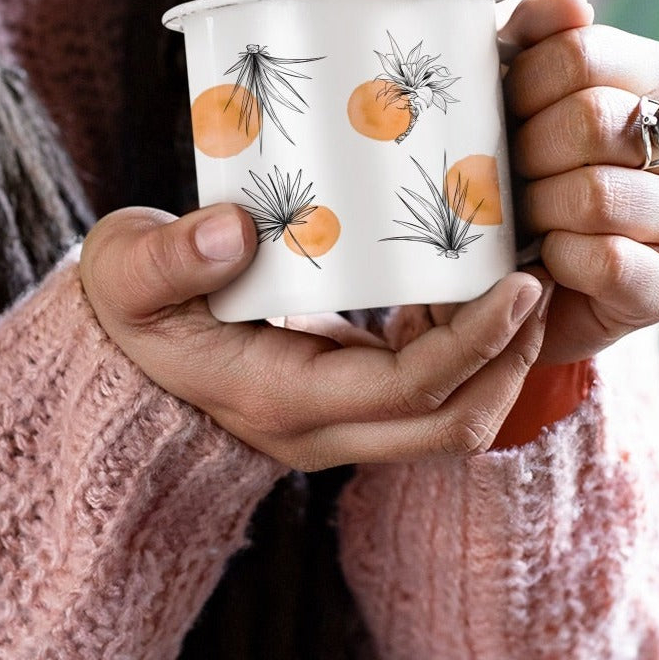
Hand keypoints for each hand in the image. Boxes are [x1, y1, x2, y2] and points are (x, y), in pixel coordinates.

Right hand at [78, 205, 554, 471]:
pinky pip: (430, 392)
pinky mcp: (349, 401)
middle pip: (453, 424)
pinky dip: (467, 349)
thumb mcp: (125, 272)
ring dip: (499, 359)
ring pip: (451, 419)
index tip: (520, 282)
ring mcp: (339, 423)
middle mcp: (322, 429)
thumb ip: (169, 255)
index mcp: (280, 400)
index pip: (408, 390)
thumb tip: (236, 230)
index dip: (475, 342)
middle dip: (512, 359)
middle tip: (540, 280)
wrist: (118, 355)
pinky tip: (470, 285)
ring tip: (521, 277)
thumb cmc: (125, 306)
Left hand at [498, 0, 658, 365]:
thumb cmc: (517, 173)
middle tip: (504, 173)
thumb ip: (532, 35)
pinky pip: (607, 261)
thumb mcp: (510, 95)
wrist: (515, 284)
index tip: (498, 111)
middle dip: (524, 151)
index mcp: (657, 79)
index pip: (582, 52)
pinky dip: (558, 261)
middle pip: (593, 119)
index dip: (520, 83)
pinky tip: (545, 260)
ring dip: (536, 211)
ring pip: (599, 195)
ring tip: (520, 220)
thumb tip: (571, 1)